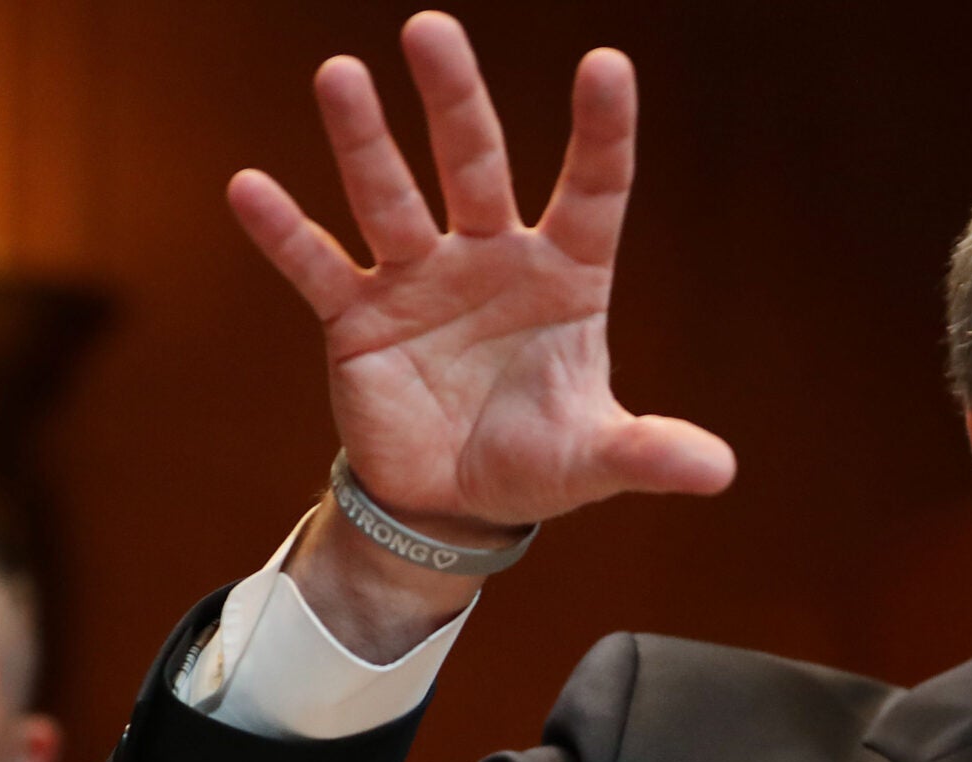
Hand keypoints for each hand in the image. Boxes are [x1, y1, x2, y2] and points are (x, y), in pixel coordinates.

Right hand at [229, 12, 732, 536]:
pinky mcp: (357, 318)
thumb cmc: (536, 460)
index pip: (593, 191)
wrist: (453, 504)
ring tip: (340, 73)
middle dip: (455, 99)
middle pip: (475, 164)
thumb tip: (721, 472)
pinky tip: (250, 188)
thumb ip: (651, 453)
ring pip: (390, 196)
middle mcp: (491, 258)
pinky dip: (284, 233)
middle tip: (433, 28)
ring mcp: (420, 279)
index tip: (607, 63)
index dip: (601, 131)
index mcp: (566, 276)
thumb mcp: (596, 459)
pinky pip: (318, 267)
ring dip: (364, 140)